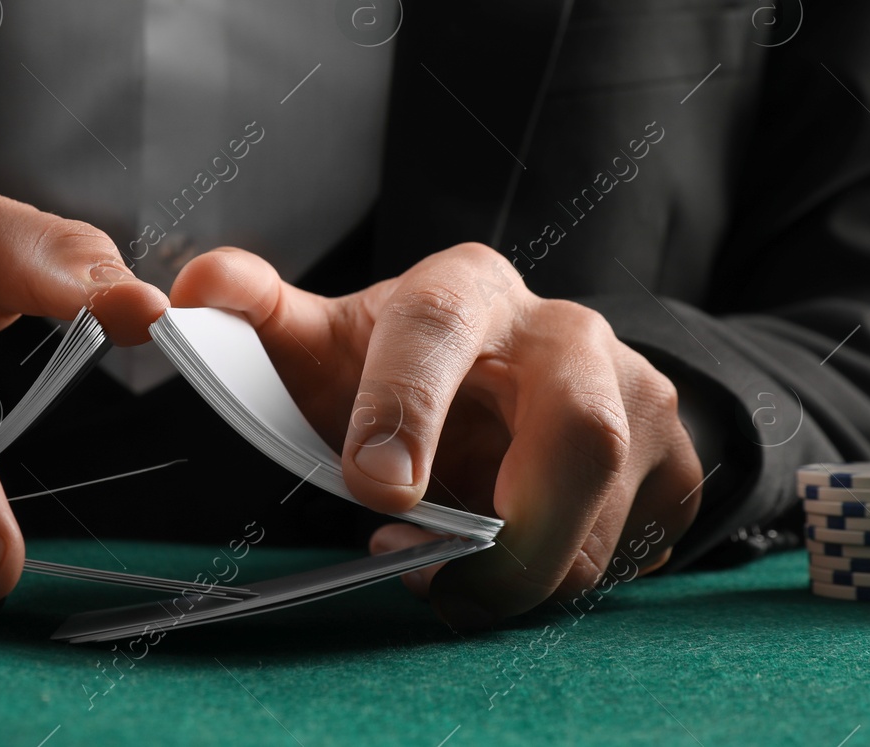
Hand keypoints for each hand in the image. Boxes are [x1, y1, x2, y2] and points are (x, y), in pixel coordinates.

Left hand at [170, 242, 701, 628]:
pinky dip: (571, 579)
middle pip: (573, 433)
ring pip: (605, 512)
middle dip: (506, 535)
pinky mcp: (674, 457)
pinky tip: (522, 564)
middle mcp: (565, 330)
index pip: (439, 331)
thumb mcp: (331, 339)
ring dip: (523, 576)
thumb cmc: (404, 367)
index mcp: (465, 288)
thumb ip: (261, 315)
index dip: (405, 407)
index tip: (374, 491)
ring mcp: (638, 390)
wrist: (513, 374)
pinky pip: (637, 547)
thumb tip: (195, 290)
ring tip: (453, 580)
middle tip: (427, 579)